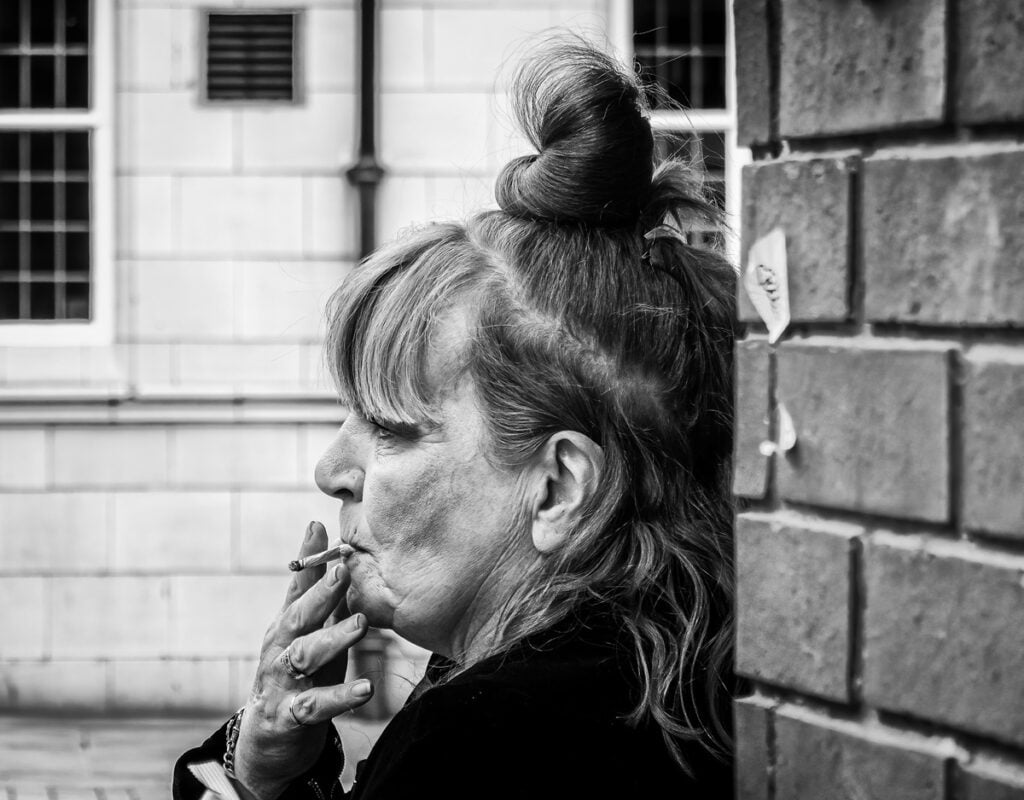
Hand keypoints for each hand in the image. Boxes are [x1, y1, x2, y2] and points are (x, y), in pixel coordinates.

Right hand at [233, 521, 373, 799]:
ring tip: (361, 623)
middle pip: (299, 616)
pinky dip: (341, 697)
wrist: (270, 737)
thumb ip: (320, 591)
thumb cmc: (299, 673)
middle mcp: (281, 648)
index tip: (319, 526)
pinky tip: (366, 689)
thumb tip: (331, 539)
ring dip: (333, 638)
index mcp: (288, 624)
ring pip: (306, 656)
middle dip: (320, 592)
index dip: (308, 557)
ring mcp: (284, 682)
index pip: (297, 586)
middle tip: (344, 570)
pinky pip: (317, 705)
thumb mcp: (309, 631)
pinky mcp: (292, 716)